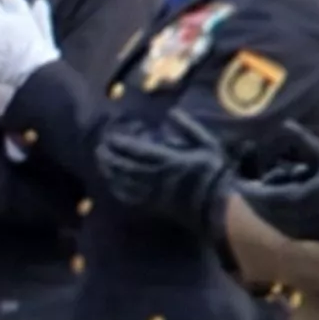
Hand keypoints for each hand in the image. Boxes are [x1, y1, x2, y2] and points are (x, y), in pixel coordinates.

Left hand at [95, 113, 233, 233]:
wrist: (219, 204)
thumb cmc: (215, 172)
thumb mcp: (208, 144)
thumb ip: (189, 128)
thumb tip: (172, 113)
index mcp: (170, 159)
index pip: (139, 150)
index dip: (122, 144)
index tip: (111, 137)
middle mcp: (158, 177)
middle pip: (126, 166)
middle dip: (110, 158)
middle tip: (99, 149)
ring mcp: (154, 193)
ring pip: (124, 182)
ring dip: (110, 172)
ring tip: (101, 163)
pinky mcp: (154, 206)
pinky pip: (131, 199)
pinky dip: (118, 190)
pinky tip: (112, 185)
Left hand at [230, 123, 318, 252]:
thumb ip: (304, 142)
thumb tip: (285, 123)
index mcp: (284, 202)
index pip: (247, 188)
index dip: (241, 169)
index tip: (247, 151)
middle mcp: (279, 220)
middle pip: (254, 197)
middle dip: (261, 177)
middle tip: (280, 163)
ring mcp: (286, 230)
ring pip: (264, 207)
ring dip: (272, 188)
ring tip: (299, 174)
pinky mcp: (294, 234)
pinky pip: (276, 215)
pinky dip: (280, 199)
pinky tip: (303, 188)